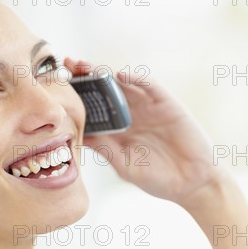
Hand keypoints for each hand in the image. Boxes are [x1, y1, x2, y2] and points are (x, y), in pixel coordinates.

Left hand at [65, 58, 231, 208]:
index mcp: (116, 130)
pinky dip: (134, 78)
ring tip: (83, 65)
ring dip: (103, 72)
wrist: (193, 183)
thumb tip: (77, 135)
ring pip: (122, 84)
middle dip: (84, 77)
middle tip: (63, 66)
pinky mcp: (165, 103)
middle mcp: (129, 115)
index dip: (75, 97)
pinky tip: (119, 75)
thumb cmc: (158, 179)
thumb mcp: (125, 165)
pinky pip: (148, 86)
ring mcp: (147, 107)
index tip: (54, 88)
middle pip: (102, 90)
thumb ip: (105, 149)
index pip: (92, 108)